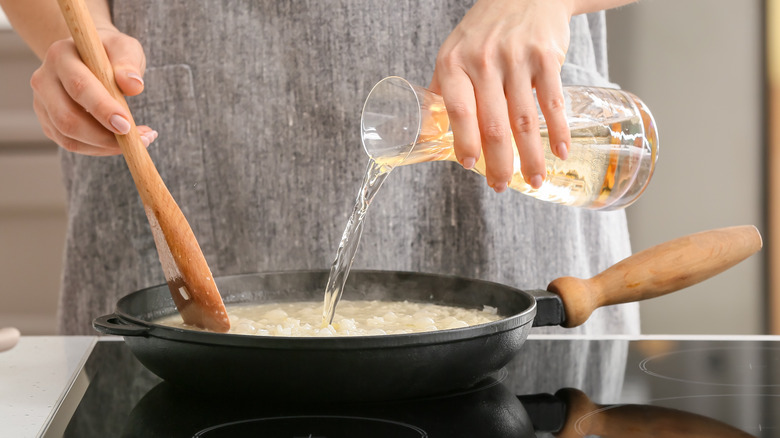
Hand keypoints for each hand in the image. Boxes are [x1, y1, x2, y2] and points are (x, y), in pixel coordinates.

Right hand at [30, 26, 155, 155]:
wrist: (90, 58)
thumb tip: (134, 86)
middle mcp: (44, 79)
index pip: (79, 87)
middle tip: (139, 140)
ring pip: (69, 137)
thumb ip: (128, 63)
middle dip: (104, 136)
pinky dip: (100, 149)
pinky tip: (122, 142)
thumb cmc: (110, 53)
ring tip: (139, 141)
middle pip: (67, 118)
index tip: (127, 126)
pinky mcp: (49, 122)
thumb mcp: (125, 48)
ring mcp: (42, 103)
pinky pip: (72, 144)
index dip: (102, 109)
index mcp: (61, 55)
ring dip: (106, 146)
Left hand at [431, 0, 573, 191]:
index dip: (465, 141)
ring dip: (531, 156)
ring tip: (533, 180)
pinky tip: (561, 152)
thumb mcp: (454, 52)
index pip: (458, 110)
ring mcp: (516, 59)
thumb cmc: (484, 30)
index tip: (470, 166)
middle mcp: (483, 61)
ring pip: (524, 120)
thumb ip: (443, 91)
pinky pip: (552, 102)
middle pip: (493, 124)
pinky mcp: (546, 57)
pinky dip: (559, 131)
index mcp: (454, 64)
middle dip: (499, 163)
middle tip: (501, 187)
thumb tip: (429, 132)